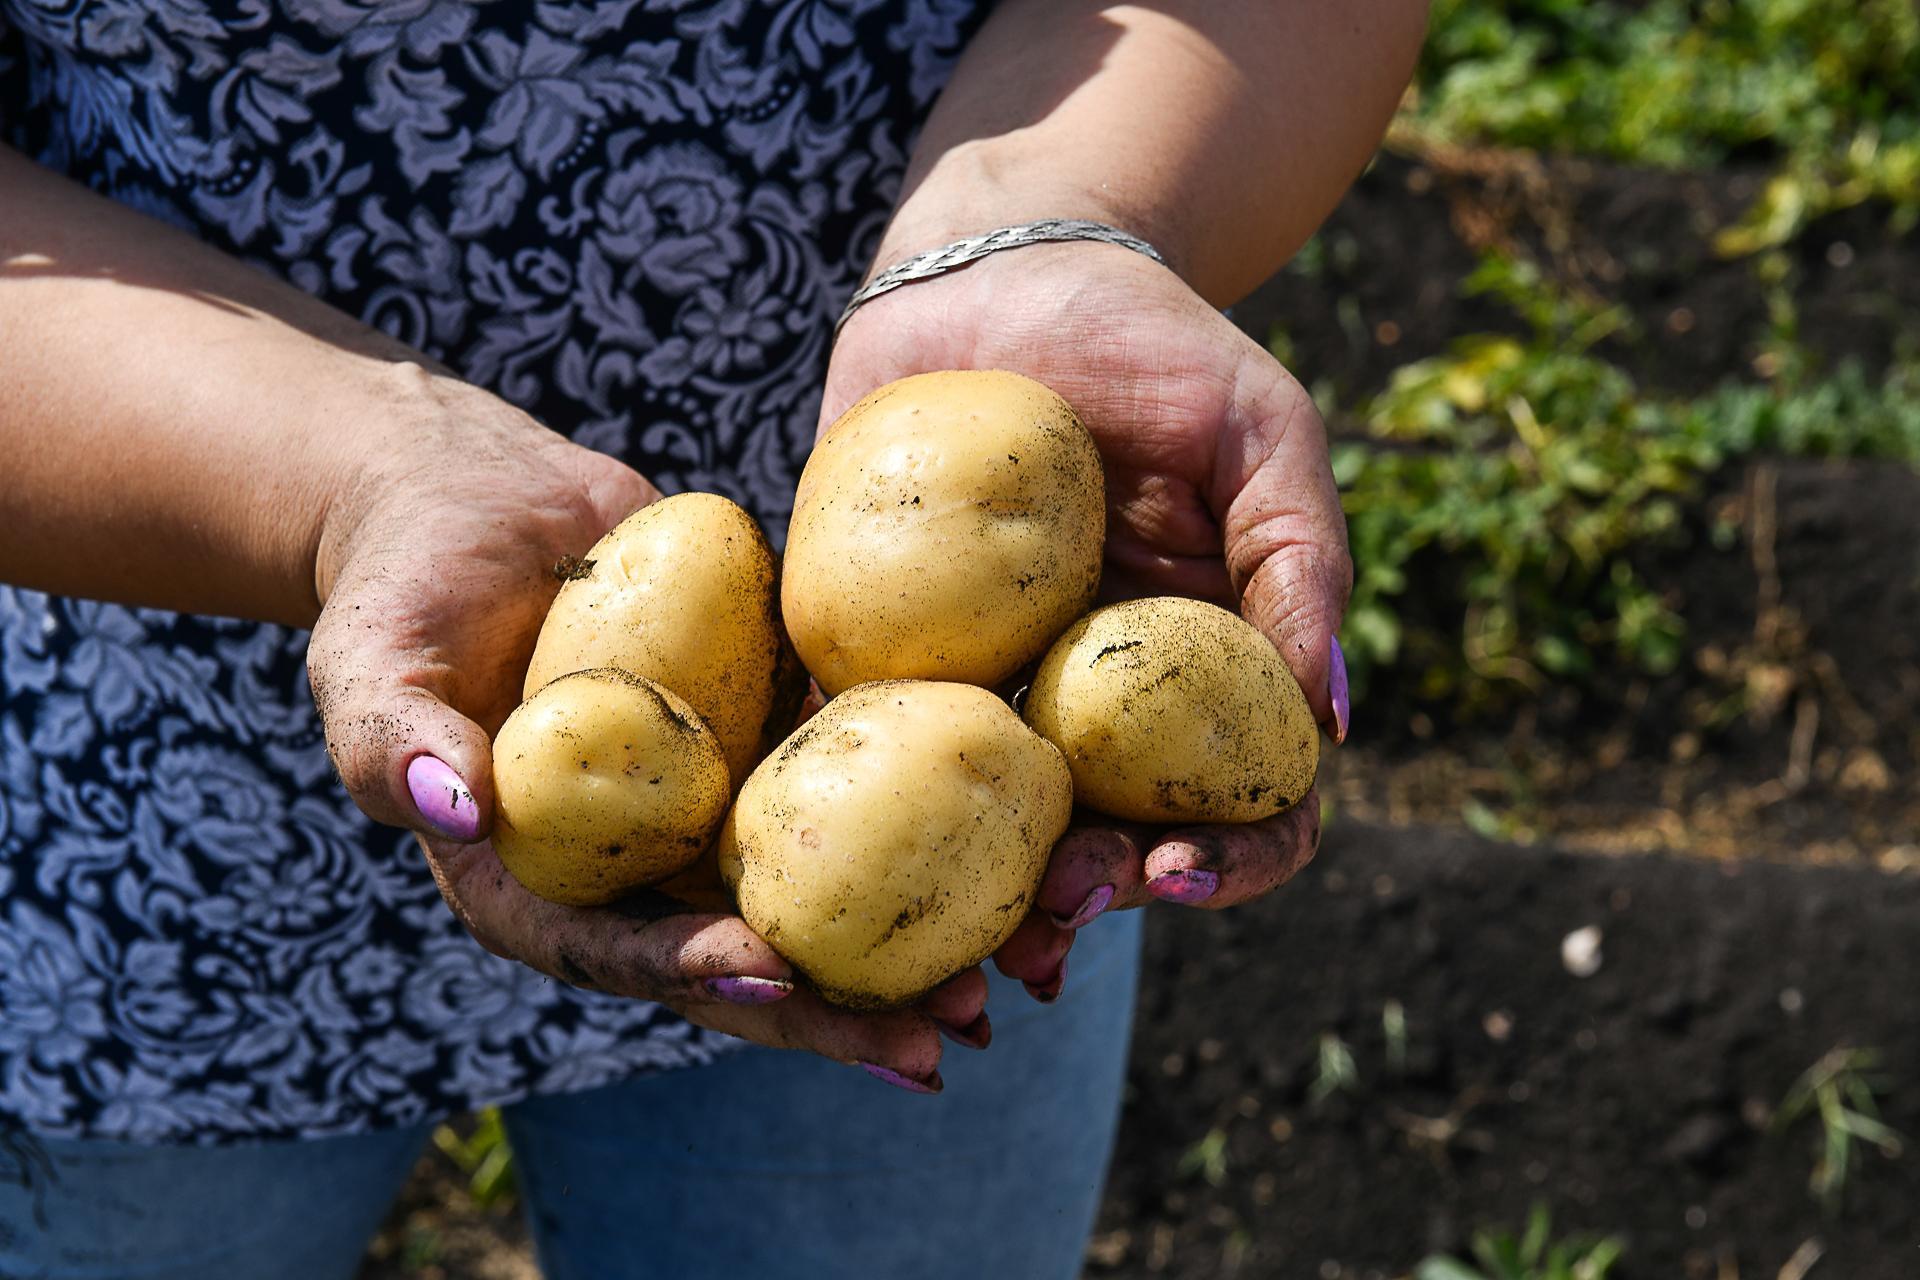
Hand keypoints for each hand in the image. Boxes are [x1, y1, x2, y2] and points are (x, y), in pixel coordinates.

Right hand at [308, 380, 979, 1090]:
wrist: (479, 502)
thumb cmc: (405, 583)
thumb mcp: (370, 662)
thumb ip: (393, 743)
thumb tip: (453, 808)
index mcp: (540, 881)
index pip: (620, 950)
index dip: (695, 972)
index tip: (775, 978)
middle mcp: (636, 862)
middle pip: (741, 952)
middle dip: (839, 1005)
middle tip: (946, 1036)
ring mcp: (705, 804)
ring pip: (813, 884)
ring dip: (906, 934)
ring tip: (1010, 968)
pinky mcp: (760, 734)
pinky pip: (844, 778)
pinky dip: (920, 812)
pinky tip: (1013, 839)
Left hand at [822, 242, 1349, 999]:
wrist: (997, 268)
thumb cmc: (1150, 342)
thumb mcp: (1257, 429)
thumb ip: (1298, 560)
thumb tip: (1332, 720)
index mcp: (1194, 673)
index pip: (1238, 802)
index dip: (1223, 859)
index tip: (1175, 867)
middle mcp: (1090, 703)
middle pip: (1104, 837)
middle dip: (1088, 900)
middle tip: (1056, 918)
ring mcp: (982, 685)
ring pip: (982, 824)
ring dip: (975, 899)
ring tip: (954, 946)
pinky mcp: (875, 649)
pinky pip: (859, 738)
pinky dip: (848, 805)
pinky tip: (829, 850)